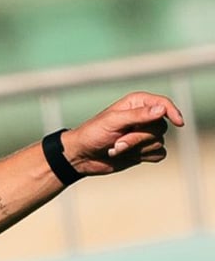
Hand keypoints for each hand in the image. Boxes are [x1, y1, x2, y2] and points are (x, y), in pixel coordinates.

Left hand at [63, 91, 183, 175]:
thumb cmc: (92, 134)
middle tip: (117, 142)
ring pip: (159, 142)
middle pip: (160, 127)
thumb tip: (162, 109)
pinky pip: (159, 154)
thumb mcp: (113, 121)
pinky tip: (127, 156)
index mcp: (137, 103)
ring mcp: (144, 134)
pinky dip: (143, 157)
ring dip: (136, 149)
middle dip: (138, 138)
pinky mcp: (144, 150)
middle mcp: (144, 117)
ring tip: (115, 148)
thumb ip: (138, 115)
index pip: (163, 104)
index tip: (178, 123)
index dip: (172, 112)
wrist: (81, 156)